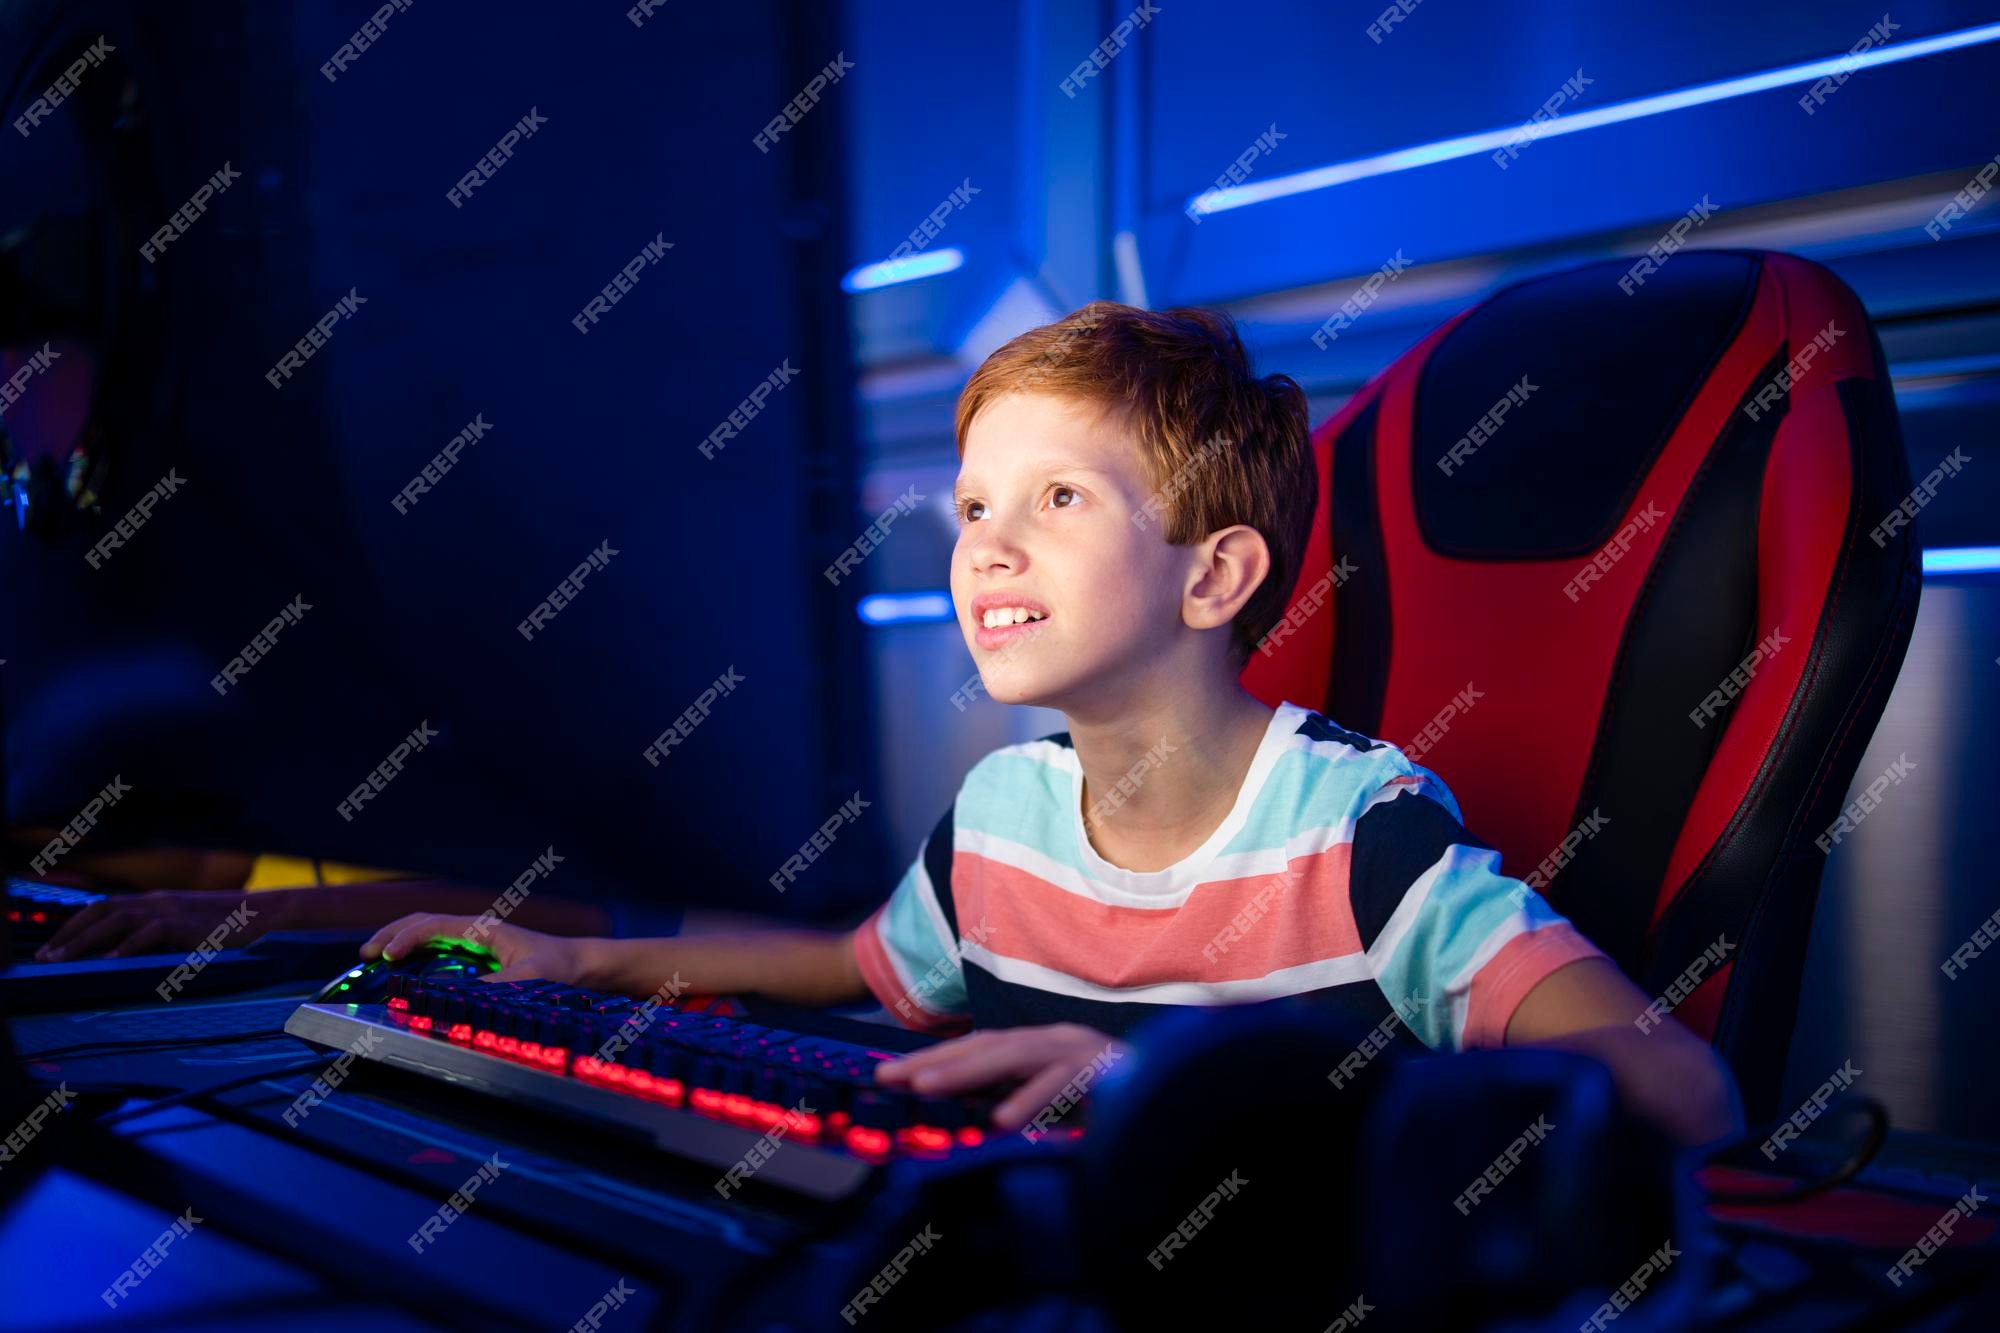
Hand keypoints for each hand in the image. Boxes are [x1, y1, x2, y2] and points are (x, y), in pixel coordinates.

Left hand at [36, 890, 265, 960]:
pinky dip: (126, 946)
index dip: (75, 926)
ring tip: (62, 960)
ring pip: (115, 919)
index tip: (54, 947)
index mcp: (156, 902)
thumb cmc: (231, 927)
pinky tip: (110, 961)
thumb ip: (161, 936)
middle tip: (45, 957)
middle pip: (100, 911)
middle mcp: (157, 901)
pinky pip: (149, 932)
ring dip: (84, 940)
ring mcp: (171, 910)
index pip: (104, 907)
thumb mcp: (189, 928)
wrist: (268, 914)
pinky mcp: (186, 923)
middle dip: (68, 934)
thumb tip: (132, 956)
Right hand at [360, 912, 588, 984]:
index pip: (434, 925)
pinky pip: (439, 952)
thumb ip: (497, 986)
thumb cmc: (558, 966)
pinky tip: (403, 971)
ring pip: (428, 936)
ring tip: (374, 959)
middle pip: (424, 924)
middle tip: (365, 954)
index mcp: (483, 929)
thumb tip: (460, 997)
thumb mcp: (530, 978)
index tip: (386, 955)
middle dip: (392, 934)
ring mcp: (475, 944)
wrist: (580, 966)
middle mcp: (475, 932)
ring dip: (401, 944)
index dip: (406, 937)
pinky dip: (416, 957)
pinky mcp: (477, 958)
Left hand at [873, 1023, 1130, 1130]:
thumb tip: (969, 1115)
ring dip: (968, 1071)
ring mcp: (1081, 1050)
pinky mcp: (1105, 1071)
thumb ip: (1017, 1100)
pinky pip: (1063, 1084)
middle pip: (987, 1044)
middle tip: (891, 1077)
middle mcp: (1056, 1040)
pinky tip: (1003, 1119)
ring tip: (927, 1087)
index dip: (933, 1058)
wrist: (1178, 1094)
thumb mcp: (1055, 1102)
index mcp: (1041, 1046)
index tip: (889, 1075)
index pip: (978, 1047)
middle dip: (935, 1060)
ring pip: (1015, 1055)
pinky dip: (1032, 1099)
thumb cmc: (1113, 1104)